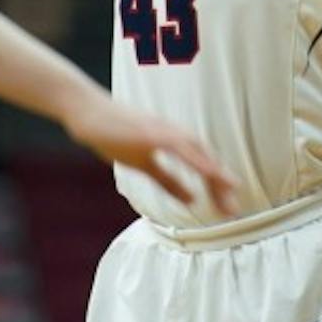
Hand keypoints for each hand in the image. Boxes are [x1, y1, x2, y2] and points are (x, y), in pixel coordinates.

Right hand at [65, 89, 237, 214]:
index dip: (217, 185)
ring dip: (215, 172)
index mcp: (173, 141)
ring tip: (231, 191)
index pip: (201, 164)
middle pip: (205, 158)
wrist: (86, 111)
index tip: (229, 206)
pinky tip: (207, 171)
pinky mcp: (150, 131)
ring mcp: (163, 130)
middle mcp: (173, 133)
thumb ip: (167, 180)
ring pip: (197, 151)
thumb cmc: (113, 134)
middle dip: (221, 183)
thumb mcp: (143, 163)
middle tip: (235, 209)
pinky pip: (178, 146)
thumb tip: (191, 199)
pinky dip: (195, 159)